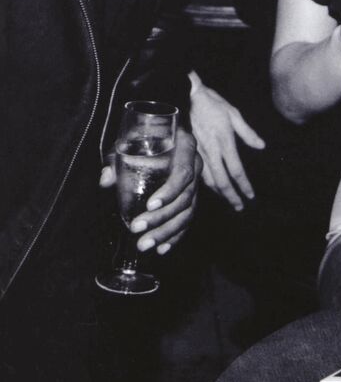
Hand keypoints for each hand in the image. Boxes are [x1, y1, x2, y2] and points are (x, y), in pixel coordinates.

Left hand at [100, 129, 201, 254]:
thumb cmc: (144, 135)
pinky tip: (162, 249)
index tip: (149, 205)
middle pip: (185, 198)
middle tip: (137, 229)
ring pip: (187, 213)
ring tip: (144, 245)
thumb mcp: (129, 141)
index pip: (183, 172)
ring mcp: (195, 183)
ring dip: (166, 232)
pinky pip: (188, 219)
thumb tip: (105, 179)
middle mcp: (195, 165)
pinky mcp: (192, 197)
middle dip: (161, 218)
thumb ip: (117, 158)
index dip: (169, 191)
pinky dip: (175, 236)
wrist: (161, 133)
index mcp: (185, 147)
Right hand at [190, 83, 264, 210]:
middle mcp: (211, 151)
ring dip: (220, 194)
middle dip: (231, 197)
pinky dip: (208, 184)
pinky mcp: (191, 151)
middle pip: (222, 181)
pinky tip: (212, 188)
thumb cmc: (212, 103)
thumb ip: (247, 132)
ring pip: (209, 180)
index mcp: (224, 141)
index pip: (236, 170)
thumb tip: (261, 146)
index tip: (251, 196)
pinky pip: (200, 173)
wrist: (185, 96)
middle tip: (240, 207)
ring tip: (229, 201)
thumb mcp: (234, 113)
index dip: (244, 185)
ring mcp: (199, 152)